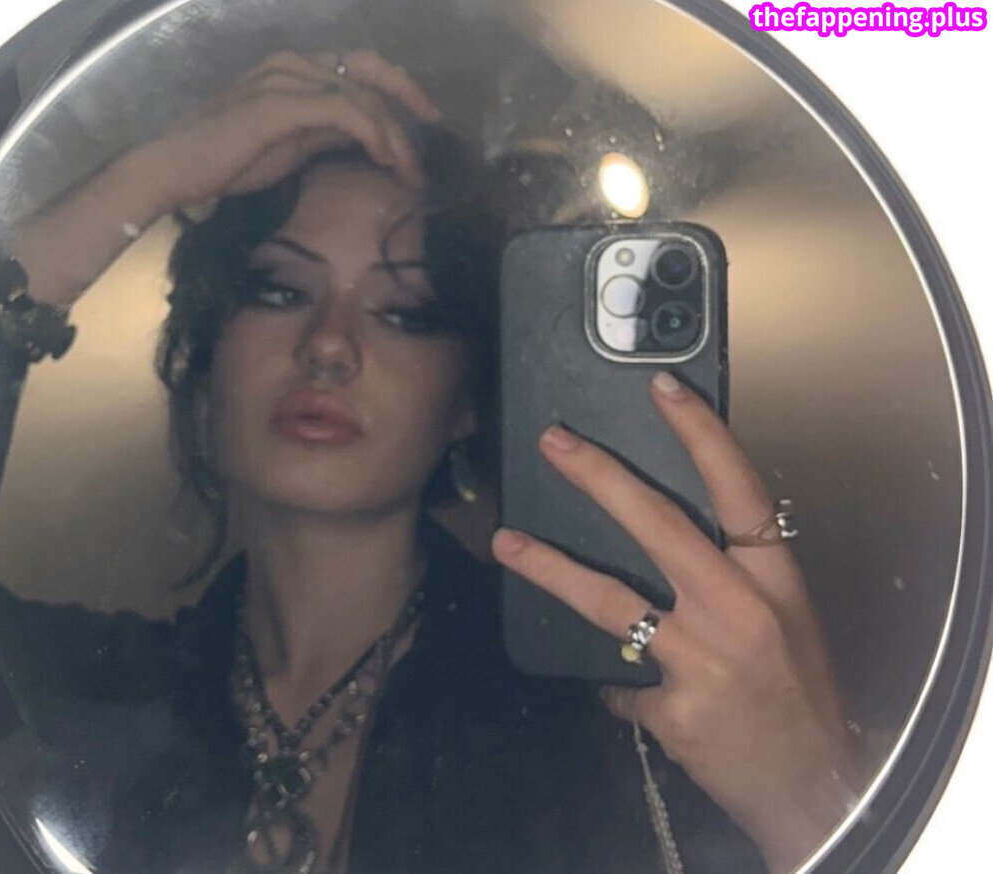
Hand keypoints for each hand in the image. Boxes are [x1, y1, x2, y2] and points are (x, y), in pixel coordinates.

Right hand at [149, 48, 440, 204]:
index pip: (360, 67)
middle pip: (370, 70)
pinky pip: (343, 111)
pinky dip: (371, 133)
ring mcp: (287, 79)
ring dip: (393, 134)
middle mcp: (294, 63)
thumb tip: (362, 134)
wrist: (177, 168)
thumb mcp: (289, 144)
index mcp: (296, 69)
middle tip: (430, 137)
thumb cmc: (226, 161)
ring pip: (361, 96)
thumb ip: (323, 131)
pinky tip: (384, 158)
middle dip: (407, 101)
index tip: (424, 119)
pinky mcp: (281, 103)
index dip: (399, 88)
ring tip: (408, 169)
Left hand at [490, 370, 861, 873]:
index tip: (662, 389)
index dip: (700, 433)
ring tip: (507, 542)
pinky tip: (608, 687)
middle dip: (599, 478)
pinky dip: (612, 683)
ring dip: (552, 568)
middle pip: (659, 525)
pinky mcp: (673, 707)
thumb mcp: (785, 625)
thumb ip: (734, 580)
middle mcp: (740, 610)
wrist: (819, 791)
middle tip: (555, 443)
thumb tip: (667, 546)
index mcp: (775, 581)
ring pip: (612, 599)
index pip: (739, 488)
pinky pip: (620, 682)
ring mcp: (704, 659)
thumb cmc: (801, 699)